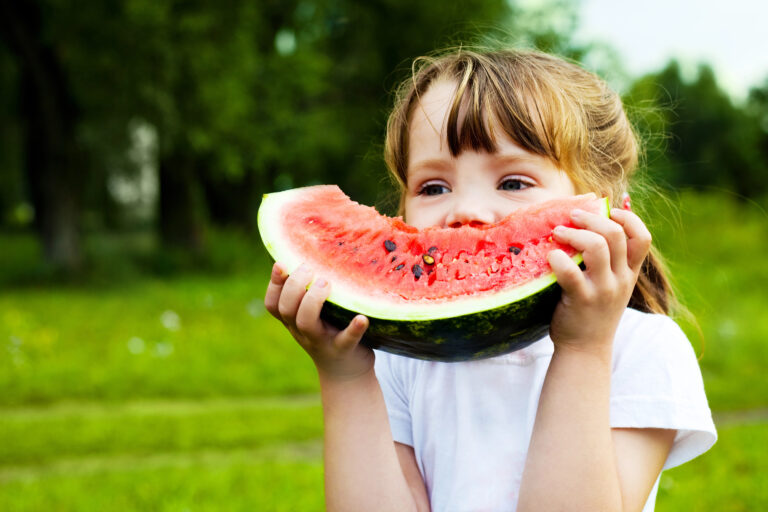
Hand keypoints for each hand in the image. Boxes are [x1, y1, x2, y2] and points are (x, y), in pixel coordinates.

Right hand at [264, 262, 373, 380]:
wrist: (346, 373)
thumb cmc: (330, 333)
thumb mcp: (314, 315)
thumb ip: (308, 292)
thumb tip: (310, 255)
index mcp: (293, 321)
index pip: (273, 304)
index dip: (274, 284)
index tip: (282, 264)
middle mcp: (303, 331)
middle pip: (287, 310)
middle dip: (294, 287)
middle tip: (310, 270)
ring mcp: (322, 342)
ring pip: (305, 323)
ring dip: (313, 301)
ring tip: (326, 283)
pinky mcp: (344, 350)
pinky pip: (346, 340)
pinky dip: (353, 329)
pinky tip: (362, 317)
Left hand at [547, 208, 651, 353]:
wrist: (585, 350)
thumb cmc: (591, 313)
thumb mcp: (610, 287)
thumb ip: (607, 262)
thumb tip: (587, 227)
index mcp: (629, 274)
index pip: (643, 238)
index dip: (629, 219)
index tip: (609, 211)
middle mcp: (620, 280)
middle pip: (616, 235)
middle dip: (593, 218)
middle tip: (572, 216)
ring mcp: (602, 290)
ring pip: (598, 247)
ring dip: (575, 233)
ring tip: (557, 232)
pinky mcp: (581, 300)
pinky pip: (570, 272)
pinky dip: (558, 258)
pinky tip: (549, 256)